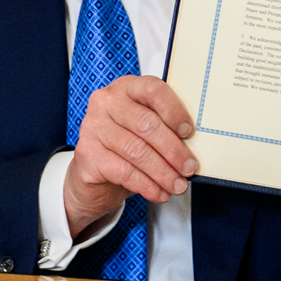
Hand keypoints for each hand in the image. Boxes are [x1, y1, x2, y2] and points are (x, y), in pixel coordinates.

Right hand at [64, 75, 196, 239]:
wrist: (94, 174)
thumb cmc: (126, 147)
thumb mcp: (145, 130)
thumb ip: (164, 128)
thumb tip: (193, 146)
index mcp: (126, 88)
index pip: (153, 90)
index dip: (174, 111)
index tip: (189, 132)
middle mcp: (106, 102)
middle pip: (146, 124)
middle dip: (173, 150)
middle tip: (189, 168)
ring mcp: (93, 127)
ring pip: (137, 151)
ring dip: (163, 172)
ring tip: (178, 185)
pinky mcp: (87, 154)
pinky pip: (124, 171)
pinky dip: (147, 185)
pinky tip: (159, 192)